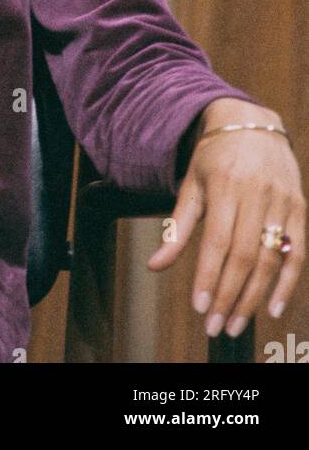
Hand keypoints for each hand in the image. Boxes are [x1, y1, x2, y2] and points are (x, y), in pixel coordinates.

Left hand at [146, 97, 304, 336]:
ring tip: (235, 322)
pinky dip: (288, 283)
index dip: (209, 276)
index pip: (217, 241)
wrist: (252, 123)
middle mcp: (256, 193)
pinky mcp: (299, 208)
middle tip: (216, 326)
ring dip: (254, 296)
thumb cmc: (213, 157)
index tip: (199, 307)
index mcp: (224, 185)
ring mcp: (281, 201)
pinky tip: (273, 309)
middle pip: (245, 255)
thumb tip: (154, 265)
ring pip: (271, 258)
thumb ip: (177, 227)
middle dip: (229, 295)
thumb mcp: (191, 183)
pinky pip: (298, 252)